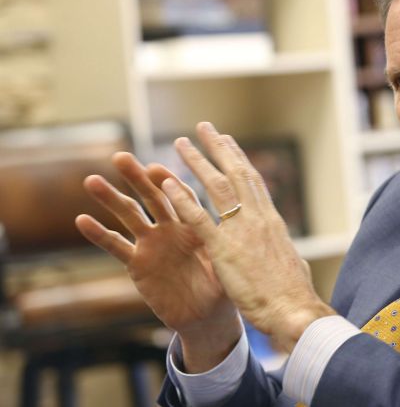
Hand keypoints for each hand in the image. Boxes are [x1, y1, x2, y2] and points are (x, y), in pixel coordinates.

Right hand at [76, 154, 240, 370]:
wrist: (208, 316)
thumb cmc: (223, 286)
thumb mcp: (226, 261)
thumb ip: (224, 239)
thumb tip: (244, 218)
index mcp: (195, 223)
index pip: (181, 195)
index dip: (169, 181)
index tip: (156, 164)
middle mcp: (171, 228)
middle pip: (153, 196)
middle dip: (137, 177)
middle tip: (120, 156)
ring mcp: (152, 243)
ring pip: (130, 216)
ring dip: (111, 198)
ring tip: (92, 180)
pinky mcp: (138, 263)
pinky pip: (117, 247)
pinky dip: (99, 234)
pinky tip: (82, 220)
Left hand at [160, 122, 334, 351]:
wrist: (294, 309)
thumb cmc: (295, 294)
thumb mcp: (293, 265)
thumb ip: (285, 255)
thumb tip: (294, 257)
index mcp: (272, 222)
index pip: (253, 182)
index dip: (239, 160)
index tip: (228, 142)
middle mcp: (258, 218)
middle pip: (236, 173)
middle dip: (219, 148)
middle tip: (204, 128)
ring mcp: (241, 231)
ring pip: (217, 186)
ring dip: (197, 163)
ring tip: (180, 144)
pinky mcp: (224, 249)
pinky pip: (198, 218)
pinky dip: (182, 198)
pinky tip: (167, 183)